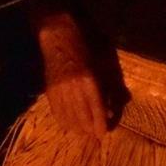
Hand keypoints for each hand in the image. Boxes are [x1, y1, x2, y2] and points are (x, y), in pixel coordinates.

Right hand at [37, 13, 108, 137]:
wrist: (58, 33)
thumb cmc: (86, 42)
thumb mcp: (105, 61)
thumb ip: (112, 84)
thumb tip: (115, 106)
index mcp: (90, 82)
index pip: (98, 113)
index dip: (102, 126)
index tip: (105, 132)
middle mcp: (74, 91)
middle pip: (84, 121)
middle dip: (91, 130)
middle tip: (97, 131)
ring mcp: (60, 93)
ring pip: (70, 121)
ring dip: (79, 128)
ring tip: (85, 129)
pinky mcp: (50, 92)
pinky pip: (58, 115)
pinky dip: (66, 122)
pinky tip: (71, 123)